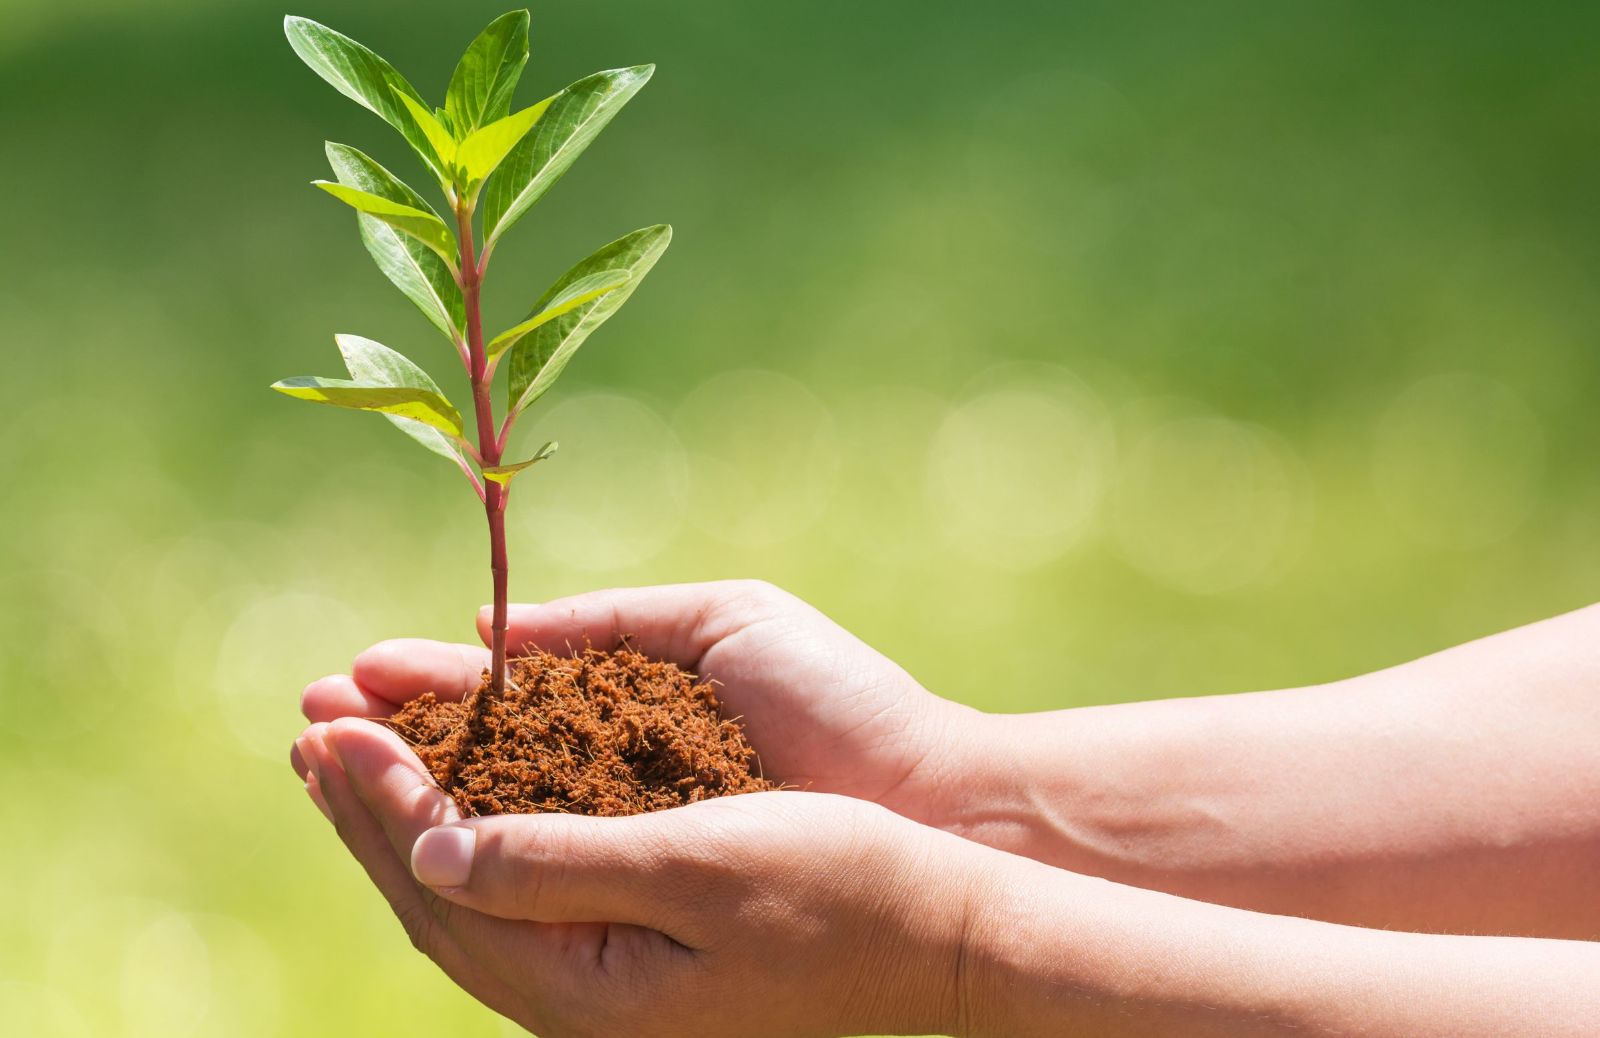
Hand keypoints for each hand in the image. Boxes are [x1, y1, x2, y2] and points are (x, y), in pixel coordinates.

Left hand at [294, 717, 970, 1037]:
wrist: (948, 936)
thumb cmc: (843, 888)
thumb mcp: (700, 869)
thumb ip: (557, 863)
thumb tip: (429, 846)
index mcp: (584, 986)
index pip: (438, 882)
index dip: (376, 796)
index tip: (329, 722)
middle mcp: (583, 995)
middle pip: (438, 893)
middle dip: (370, 805)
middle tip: (311, 727)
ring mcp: (614, 977)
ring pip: (478, 889)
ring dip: (411, 814)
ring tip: (361, 752)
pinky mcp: (645, 948)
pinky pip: (528, 886)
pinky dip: (479, 826)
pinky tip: (468, 793)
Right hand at [298, 580, 981, 827]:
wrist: (921, 789)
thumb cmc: (831, 700)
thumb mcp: (709, 627)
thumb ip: (597, 628)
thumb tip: (485, 629)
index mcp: (620, 721)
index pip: (498, 712)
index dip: (421, 695)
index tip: (348, 672)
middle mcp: (608, 796)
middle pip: (472, 775)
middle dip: (387, 743)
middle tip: (307, 713)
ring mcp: (622, 853)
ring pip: (488, 830)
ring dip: (400, 794)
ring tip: (321, 752)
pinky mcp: (643, 901)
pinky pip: (542, 877)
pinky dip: (469, 850)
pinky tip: (401, 820)